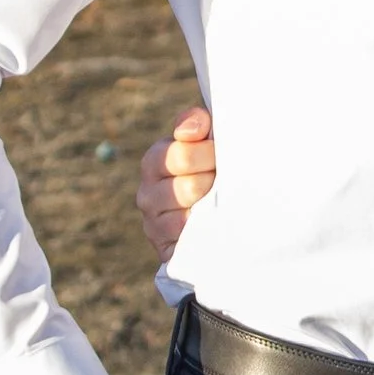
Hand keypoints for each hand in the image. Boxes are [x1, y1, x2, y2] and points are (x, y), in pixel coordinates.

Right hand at [138, 104, 217, 259]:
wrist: (219, 211)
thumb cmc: (212, 167)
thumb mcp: (206, 138)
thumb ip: (197, 123)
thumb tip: (189, 132)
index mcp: (154, 161)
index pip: (180, 155)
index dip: (209, 154)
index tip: (220, 155)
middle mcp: (147, 195)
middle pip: (190, 187)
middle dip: (215, 182)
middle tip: (226, 181)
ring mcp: (153, 225)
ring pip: (190, 218)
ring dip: (214, 210)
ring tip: (223, 203)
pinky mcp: (165, 251)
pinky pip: (189, 244)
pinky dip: (207, 234)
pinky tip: (217, 225)